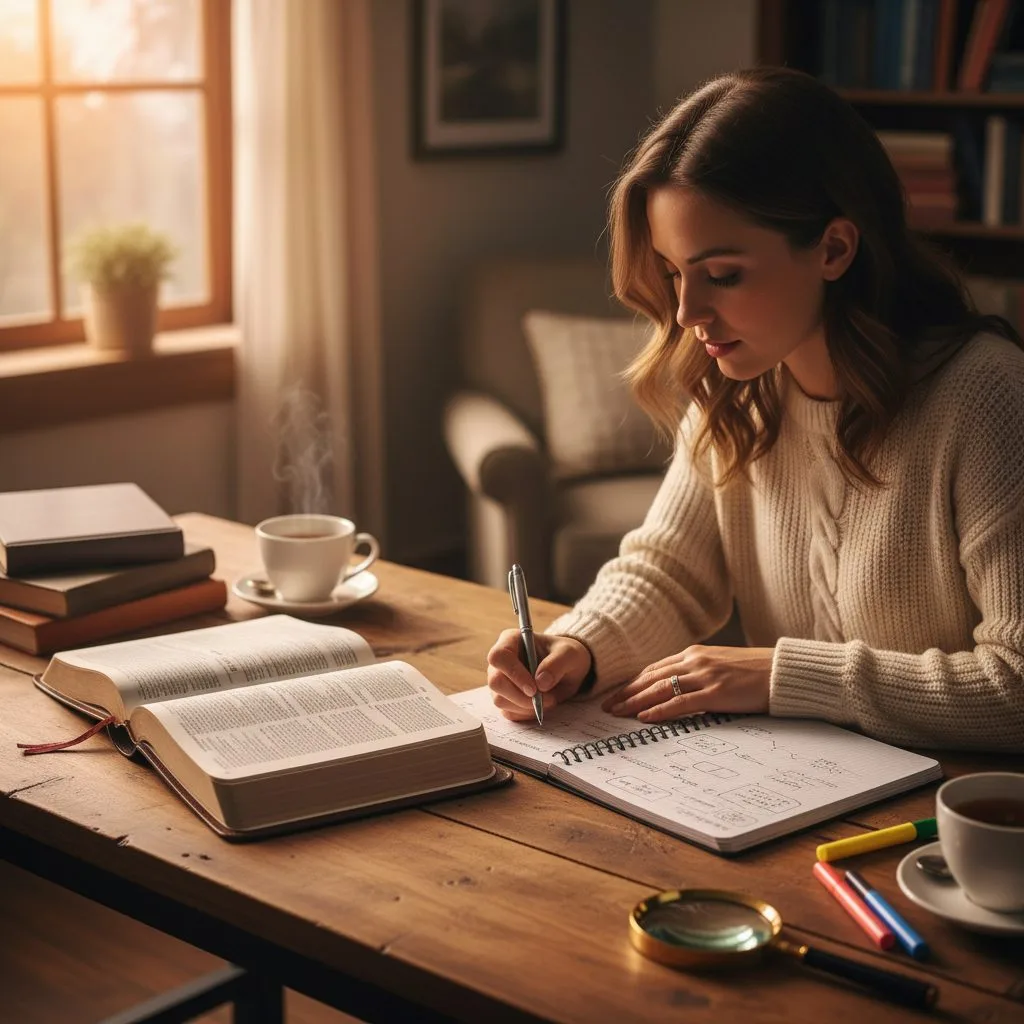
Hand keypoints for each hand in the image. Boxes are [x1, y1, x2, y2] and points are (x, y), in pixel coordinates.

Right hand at [486, 630, 592, 720]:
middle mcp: (500, 661)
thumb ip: (557, 664)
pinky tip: (541, 705)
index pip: (499, 656)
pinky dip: (526, 713)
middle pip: (495, 682)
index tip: (533, 688)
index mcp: (510, 640)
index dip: (513, 673)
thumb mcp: (570, 654)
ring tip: (548, 699)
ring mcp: (500, 680)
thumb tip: (541, 682)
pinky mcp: (504, 698)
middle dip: (520, 696)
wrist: (567, 670)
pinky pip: (508, 712)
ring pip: (500, 700)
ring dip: (526, 706)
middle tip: (542, 699)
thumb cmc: (565, 655)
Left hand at [601, 646, 772, 721]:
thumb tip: (683, 689)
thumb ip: (701, 673)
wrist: (784, 671)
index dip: (634, 682)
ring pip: (660, 689)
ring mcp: (705, 676)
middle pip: (651, 677)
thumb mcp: (723, 666)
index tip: (618, 693)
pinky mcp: (716, 693)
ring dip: (635, 701)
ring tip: (617, 713)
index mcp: (695, 654)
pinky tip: (644, 717)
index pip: (655, 669)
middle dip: (627, 692)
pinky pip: (680, 703)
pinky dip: (659, 710)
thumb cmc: (757, 671)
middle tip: (607, 705)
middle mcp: (695, 661)